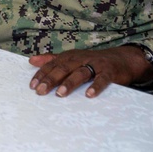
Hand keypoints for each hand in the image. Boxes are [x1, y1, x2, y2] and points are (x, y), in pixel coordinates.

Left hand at [28, 45, 152, 97]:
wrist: (121, 59)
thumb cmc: (92, 61)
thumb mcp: (71, 58)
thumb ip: (51, 60)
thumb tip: (31, 60)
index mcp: (70, 56)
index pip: (52, 65)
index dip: (42, 74)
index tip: (32, 85)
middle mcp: (80, 58)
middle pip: (63, 69)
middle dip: (51, 80)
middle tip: (41, 91)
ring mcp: (95, 64)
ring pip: (80, 73)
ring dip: (70, 83)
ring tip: (61, 93)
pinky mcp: (109, 72)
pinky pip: (102, 79)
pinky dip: (96, 86)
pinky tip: (89, 95)